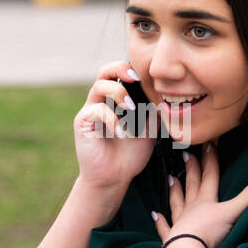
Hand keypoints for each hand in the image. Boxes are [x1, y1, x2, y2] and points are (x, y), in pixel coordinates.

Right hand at [74, 59, 157, 194]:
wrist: (114, 178)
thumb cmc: (130, 155)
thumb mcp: (149, 130)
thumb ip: (153, 112)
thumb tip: (165, 95)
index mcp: (116, 100)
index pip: (119, 73)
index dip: (131, 69)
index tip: (146, 77)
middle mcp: (101, 101)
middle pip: (104, 71)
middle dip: (120, 69)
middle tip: (135, 78)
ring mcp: (90, 110)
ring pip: (99, 86)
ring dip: (118, 92)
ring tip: (130, 108)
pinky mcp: (83, 123)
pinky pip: (95, 110)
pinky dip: (111, 119)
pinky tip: (120, 133)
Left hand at [151, 141, 247, 247]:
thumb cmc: (209, 232)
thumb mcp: (232, 212)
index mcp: (207, 201)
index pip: (210, 176)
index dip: (211, 160)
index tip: (208, 145)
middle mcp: (192, 208)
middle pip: (192, 185)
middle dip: (191, 169)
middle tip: (186, 155)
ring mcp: (180, 222)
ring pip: (177, 202)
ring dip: (175, 189)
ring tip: (171, 178)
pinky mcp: (172, 238)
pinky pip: (165, 227)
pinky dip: (160, 221)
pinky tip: (155, 215)